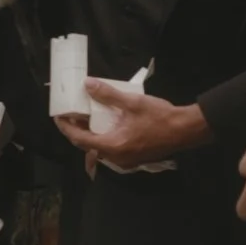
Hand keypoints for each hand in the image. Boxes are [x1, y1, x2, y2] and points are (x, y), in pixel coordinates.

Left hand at [57, 84, 209, 169]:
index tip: (58, 117)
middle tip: (70, 115)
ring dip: (90, 134)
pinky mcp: (134, 158)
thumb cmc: (160, 117)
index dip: (66, 128)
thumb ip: (108, 95)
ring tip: (85, 117)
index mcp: (113, 146)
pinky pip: (111, 149)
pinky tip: (104, 124)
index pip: (79, 140)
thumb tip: (87, 84)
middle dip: (77, 130)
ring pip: (100, 149)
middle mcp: (116, 158)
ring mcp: (126, 160)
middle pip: (88, 146)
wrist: (187, 130)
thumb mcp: (132, 102)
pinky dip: (103, 137)